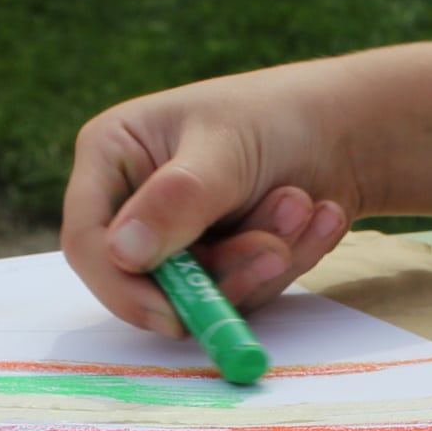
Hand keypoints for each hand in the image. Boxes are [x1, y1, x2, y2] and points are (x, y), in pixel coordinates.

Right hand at [62, 65, 362, 335]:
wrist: (344, 127)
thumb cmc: (274, 116)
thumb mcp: (225, 150)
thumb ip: (178, 200)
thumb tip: (123, 253)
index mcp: (111, 156)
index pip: (87, 240)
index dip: (121, 285)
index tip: (170, 314)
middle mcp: (135, 203)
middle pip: (148, 280)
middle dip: (223, 270)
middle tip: (276, 249)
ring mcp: (177, 240)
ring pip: (202, 294)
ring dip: (264, 260)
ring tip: (304, 204)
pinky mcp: (218, 266)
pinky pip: (241, 297)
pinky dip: (285, 264)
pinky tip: (318, 217)